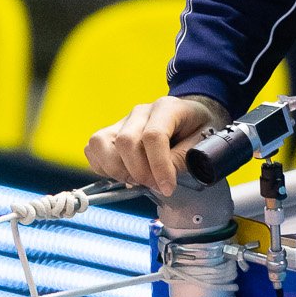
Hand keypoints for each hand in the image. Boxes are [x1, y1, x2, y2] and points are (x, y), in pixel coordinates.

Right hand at [85, 95, 219, 200]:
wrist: (189, 116)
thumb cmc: (196, 128)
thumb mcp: (202, 142)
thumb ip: (183, 159)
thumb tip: (162, 177)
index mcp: (167, 108)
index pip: (153, 136)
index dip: (159, 167)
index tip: (167, 188)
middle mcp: (141, 111)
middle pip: (125, 141)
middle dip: (139, 172)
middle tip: (154, 185)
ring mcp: (122, 121)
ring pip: (102, 143)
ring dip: (117, 170)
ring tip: (137, 180)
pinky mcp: (110, 132)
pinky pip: (93, 149)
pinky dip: (103, 167)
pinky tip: (122, 174)